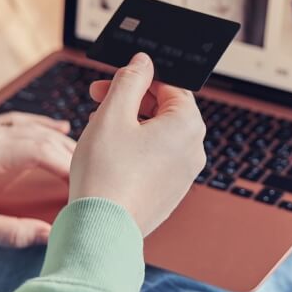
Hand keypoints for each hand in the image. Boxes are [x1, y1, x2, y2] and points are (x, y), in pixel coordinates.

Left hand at [0, 113, 75, 247]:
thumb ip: (10, 232)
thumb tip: (50, 236)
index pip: (41, 152)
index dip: (69, 167)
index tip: (88, 185)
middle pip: (42, 138)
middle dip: (72, 156)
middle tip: (94, 176)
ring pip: (32, 128)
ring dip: (60, 142)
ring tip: (85, 159)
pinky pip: (17, 121)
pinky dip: (40, 126)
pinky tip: (58, 130)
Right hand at [70, 53, 205, 234]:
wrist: (102, 229)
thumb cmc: (106, 172)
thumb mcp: (113, 114)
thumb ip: (129, 80)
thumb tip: (143, 62)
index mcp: (188, 126)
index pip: (169, 85)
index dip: (137, 77)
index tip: (109, 81)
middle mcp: (194, 150)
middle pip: (163, 110)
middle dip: (130, 101)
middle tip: (97, 101)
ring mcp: (184, 175)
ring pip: (157, 136)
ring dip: (128, 125)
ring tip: (97, 130)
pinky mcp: (169, 194)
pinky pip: (154, 161)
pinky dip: (133, 151)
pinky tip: (107, 157)